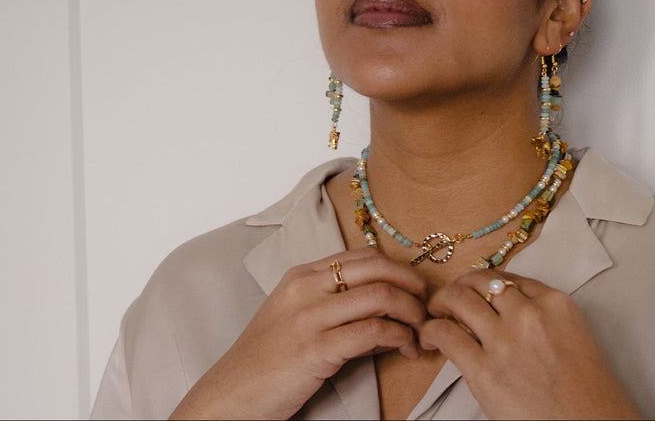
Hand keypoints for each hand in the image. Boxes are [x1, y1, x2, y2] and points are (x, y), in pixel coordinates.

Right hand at [170, 246, 426, 419]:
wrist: (227, 397)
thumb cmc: (265, 364)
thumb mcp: (297, 322)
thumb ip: (338, 311)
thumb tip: (388, 317)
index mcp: (301, 276)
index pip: (364, 256)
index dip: (399, 269)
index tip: (415, 289)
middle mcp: (305, 288)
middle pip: (378, 268)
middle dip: (413, 285)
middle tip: (427, 307)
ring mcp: (309, 317)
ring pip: (381, 296)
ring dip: (412, 314)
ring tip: (419, 334)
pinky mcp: (315, 349)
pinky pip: (374, 331)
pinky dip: (400, 338)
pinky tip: (405, 350)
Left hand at [418, 270, 639, 419]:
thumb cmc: (586, 391)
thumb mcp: (575, 336)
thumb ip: (543, 316)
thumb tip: (505, 310)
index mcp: (555, 303)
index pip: (508, 277)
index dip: (484, 282)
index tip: (475, 291)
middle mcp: (529, 314)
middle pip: (480, 281)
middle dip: (459, 286)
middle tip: (449, 298)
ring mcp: (505, 340)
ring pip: (459, 298)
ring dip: (441, 302)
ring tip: (434, 314)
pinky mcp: (484, 370)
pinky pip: (445, 334)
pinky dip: (431, 331)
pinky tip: (429, 338)